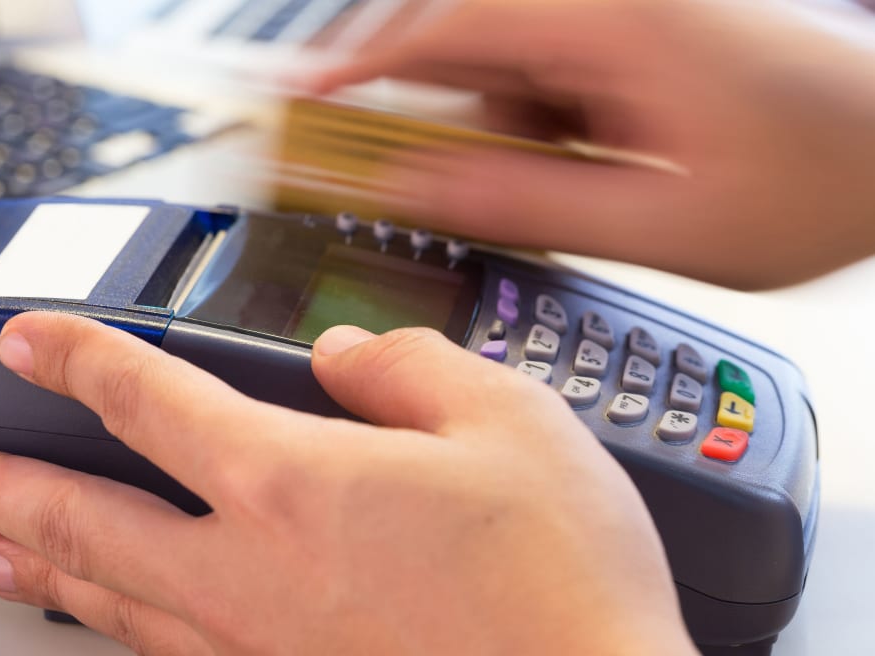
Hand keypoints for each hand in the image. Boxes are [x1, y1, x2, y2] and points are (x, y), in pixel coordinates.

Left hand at [0, 312, 696, 654]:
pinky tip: (109, 628)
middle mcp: (253, 572)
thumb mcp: (509, 420)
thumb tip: (349, 356)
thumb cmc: (560, 580)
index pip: (150, 398)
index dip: (80, 355)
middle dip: (4, 480)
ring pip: (111, 601)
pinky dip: (116, 634)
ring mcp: (260, 646)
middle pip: (88, 518)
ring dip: (39, 565)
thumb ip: (410, 366)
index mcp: (295, 483)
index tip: (30, 339)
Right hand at [313, 0, 874, 288]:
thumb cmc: (824, 175)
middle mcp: (604, 3)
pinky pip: (550, 82)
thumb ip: (525, 204)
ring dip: (512, 140)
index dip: (349, 72)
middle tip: (455, 188)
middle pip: (462, 49)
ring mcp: (620, 18)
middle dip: (449, 127)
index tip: (291, 105)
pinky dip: (549, 132)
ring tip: (588, 188)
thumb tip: (419, 194)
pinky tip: (603, 168)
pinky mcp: (632, 40)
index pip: (436, 29)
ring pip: (505, 74)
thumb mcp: (660, 220)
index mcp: (606, 19)